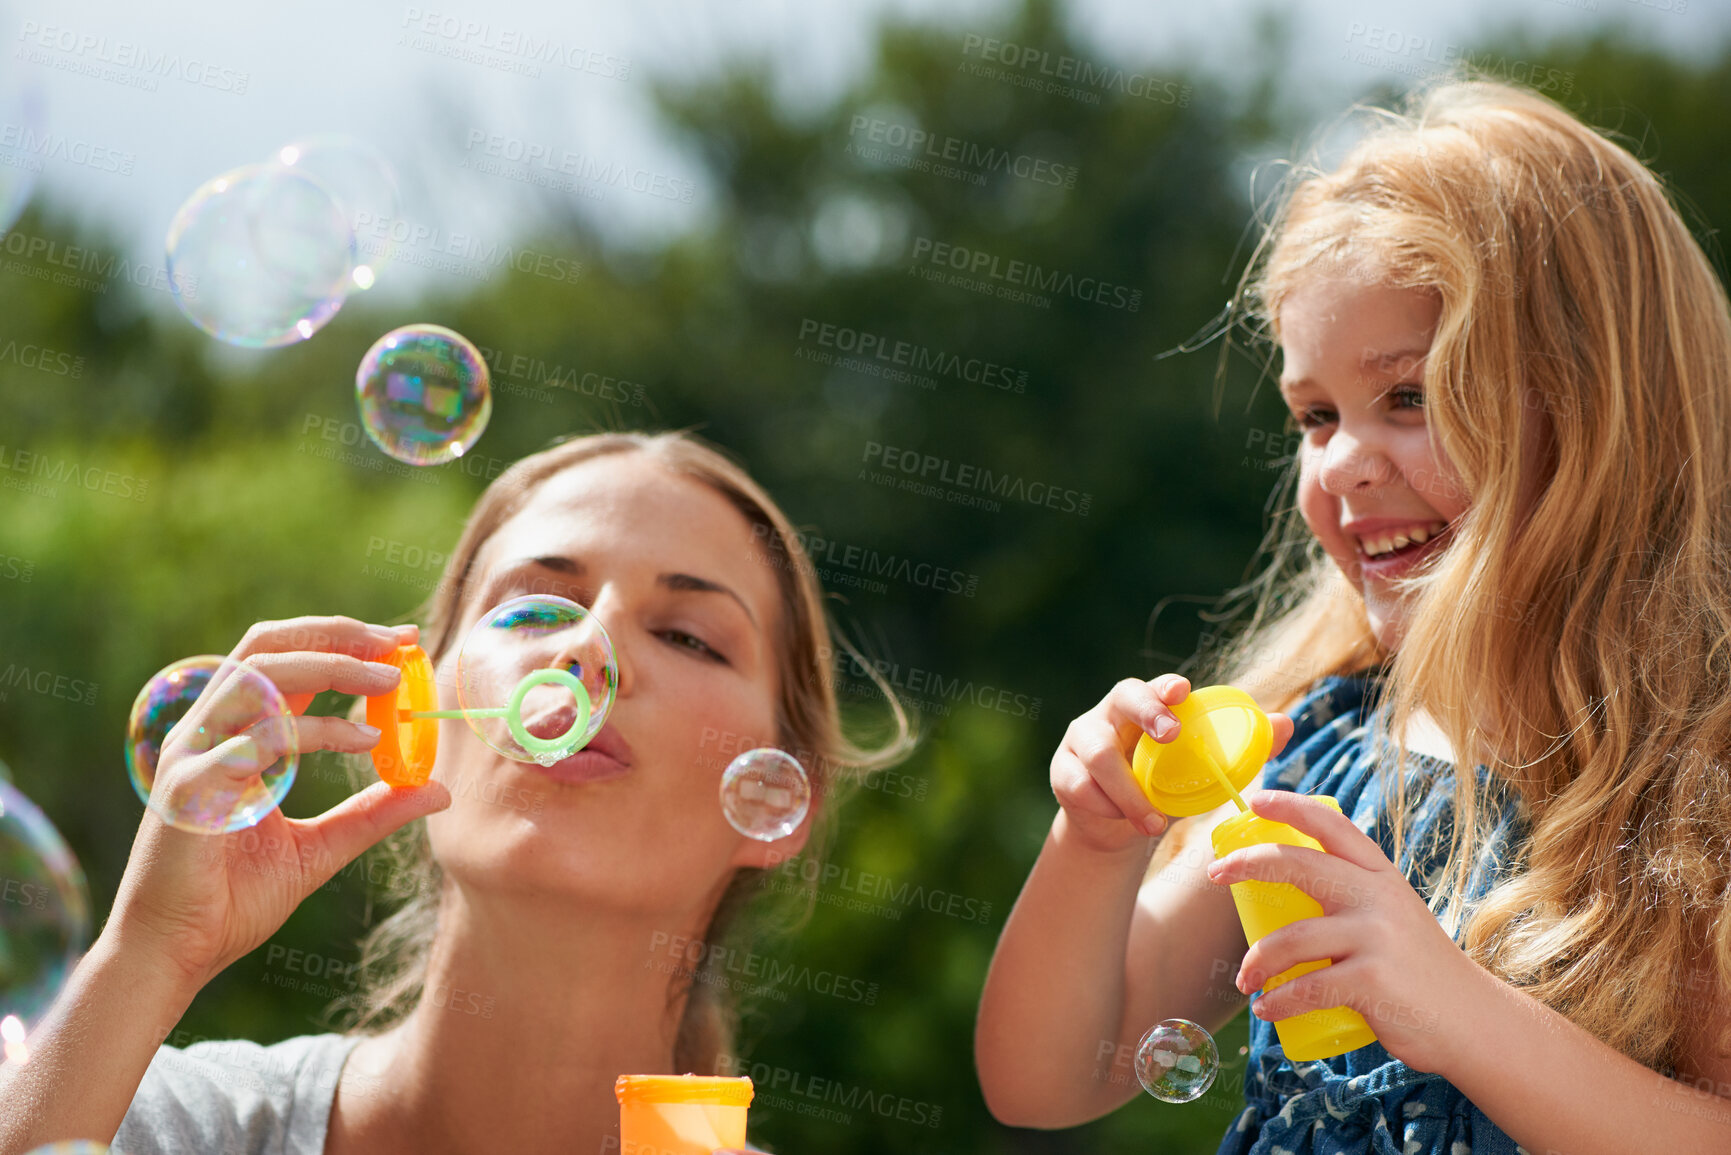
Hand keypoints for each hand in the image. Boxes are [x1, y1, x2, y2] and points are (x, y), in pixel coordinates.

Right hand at [107, 616, 451, 993]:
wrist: (175, 954)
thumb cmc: (232, 900)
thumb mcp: (320, 849)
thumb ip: (372, 813)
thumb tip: (438, 790)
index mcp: (234, 736)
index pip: (285, 660)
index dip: (341, 639)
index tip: (401, 641)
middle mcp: (209, 732)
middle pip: (268, 647)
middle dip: (337, 635)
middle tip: (398, 644)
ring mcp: (195, 755)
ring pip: (258, 676)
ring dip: (330, 667)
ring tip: (389, 681)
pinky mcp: (192, 788)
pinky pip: (257, 739)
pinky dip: (315, 731)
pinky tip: (364, 741)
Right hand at [1051, 675, 1293, 852]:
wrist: (1116, 824)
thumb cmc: (1163, 784)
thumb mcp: (1200, 768)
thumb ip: (1243, 746)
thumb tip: (1285, 724)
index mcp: (1145, 706)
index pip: (1153, 686)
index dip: (1165, 687)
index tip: (1182, 692)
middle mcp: (1109, 714)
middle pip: (1122, 699)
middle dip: (1147, 714)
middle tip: (1172, 736)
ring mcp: (1080, 741)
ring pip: (1099, 755)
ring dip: (1129, 791)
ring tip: (1154, 823)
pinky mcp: (1062, 773)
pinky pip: (1079, 787)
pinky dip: (1106, 808)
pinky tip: (1123, 823)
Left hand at [1205, 790, 1481, 1072]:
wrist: (1473, 1023)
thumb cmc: (1418, 970)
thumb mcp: (1394, 916)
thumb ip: (1355, 898)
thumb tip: (1289, 883)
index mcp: (1381, 876)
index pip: (1333, 826)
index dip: (1291, 806)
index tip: (1254, 799)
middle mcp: (1379, 897)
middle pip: (1300, 864)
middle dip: (1249, 863)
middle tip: (1214, 874)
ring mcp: (1377, 938)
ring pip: (1292, 939)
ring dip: (1257, 961)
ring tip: (1245, 982)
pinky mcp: (1373, 981)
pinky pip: (1308, 987)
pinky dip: (1279, 1000)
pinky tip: (1266, 1008)